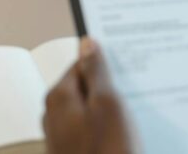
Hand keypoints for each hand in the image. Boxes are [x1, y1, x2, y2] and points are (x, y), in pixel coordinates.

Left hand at [43, 37, 136, 153]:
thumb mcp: (107, 105)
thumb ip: (96, 72)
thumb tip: (88, 44)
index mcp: (59, 97)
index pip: (82, 63)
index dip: (106, 63)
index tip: (125, 66)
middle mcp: (55, 114)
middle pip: (87, 86)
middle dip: (110, 88)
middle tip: (133, 97)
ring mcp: (63, 136)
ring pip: (92, 110)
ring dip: (111, 112)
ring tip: (131, 120)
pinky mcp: (74, 151)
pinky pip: (94, 129)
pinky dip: (109, 129)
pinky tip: (125, 136)